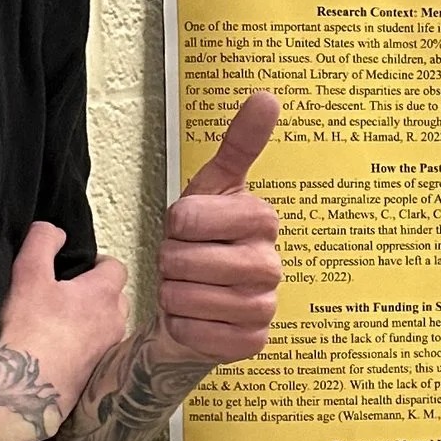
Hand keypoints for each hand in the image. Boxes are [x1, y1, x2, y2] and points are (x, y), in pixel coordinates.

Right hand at [0, 218, 129, 416]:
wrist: (28, 386)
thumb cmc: (30, 331)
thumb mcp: (27, 273)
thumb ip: (42, 242)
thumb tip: (55, 231)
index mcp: (103, 293)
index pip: (116, 267)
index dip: (98, 263)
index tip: (78, 268)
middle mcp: (114, 321)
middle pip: (117, 297)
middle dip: (98, 292)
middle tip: (68, 293)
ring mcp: (109, 350)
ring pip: (109, 326)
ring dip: (94, 320)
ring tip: (64, 322)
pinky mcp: (98, 373)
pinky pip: (99, 350)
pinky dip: (87, 345)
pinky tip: (62, 348)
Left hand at [159, 94, 281, 362]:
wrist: (197, 302)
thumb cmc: (202, 241)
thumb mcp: (213, 188)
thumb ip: (240, 143)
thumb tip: (267, 97)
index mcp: (262, 219)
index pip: (187, 217)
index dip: (174, 224)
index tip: (188, 228)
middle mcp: (272, 263)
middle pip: (182, 259)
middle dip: (169, 262)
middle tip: (184, 263)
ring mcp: (265, 306)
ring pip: (185, 297)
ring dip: (172, 295)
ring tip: (188, 289)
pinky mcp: (253, 343)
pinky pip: (195, 333)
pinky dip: (183, 326)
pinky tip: (196, 319)